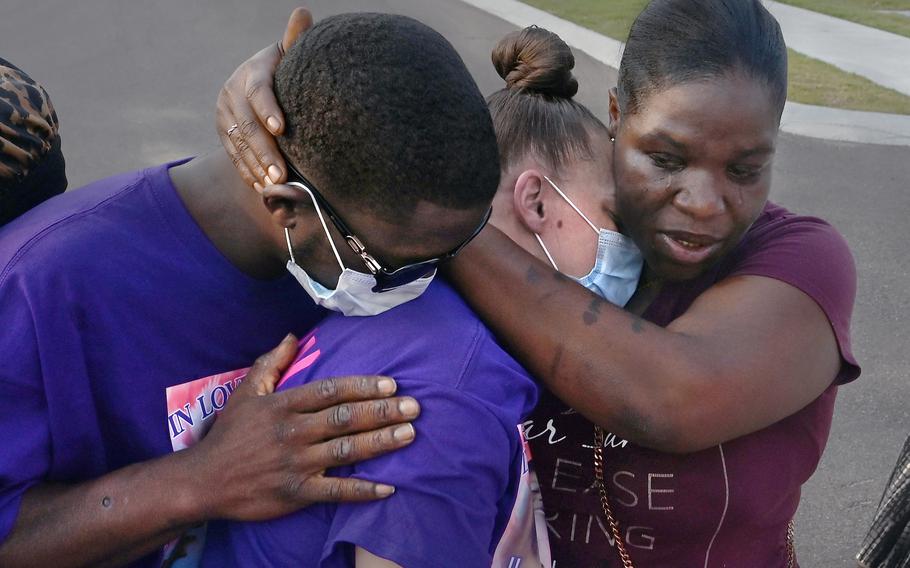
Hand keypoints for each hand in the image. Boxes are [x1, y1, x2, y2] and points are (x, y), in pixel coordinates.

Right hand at [185, 334, 419, 520]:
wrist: (202, 481)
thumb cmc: (228, 435)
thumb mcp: (245, 392)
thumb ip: (270, 363)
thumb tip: (291, 337)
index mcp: (284, 405)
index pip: (329, 391)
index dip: (362, 386)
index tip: (391, 384)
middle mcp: (293, 432)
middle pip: (345, 418)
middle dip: (382, 411)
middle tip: (413, 407)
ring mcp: (296, 464)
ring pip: (345, 450)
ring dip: (380, 442)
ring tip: (409, 434)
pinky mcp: (296, 493)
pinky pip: (335, 491)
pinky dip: (362, 490)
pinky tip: (388, 487)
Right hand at [216, 8, 310, 189]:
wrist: (261, 83)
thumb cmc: (286, 69)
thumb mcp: (289, 55)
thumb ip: (296, 39)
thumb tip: (303, 12)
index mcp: (252, 72)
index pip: (258, 91)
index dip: (268, 109)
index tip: (282, 129)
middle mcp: (232, 93)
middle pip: (247, 124)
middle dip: (265, 150)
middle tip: (281, 173)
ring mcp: (225, 115)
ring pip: (239, 144)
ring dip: (256, 167)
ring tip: (274, 186)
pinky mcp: (223, 133)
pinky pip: (234, 156)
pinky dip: (248, 173)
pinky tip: (262, 188)